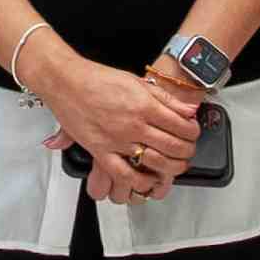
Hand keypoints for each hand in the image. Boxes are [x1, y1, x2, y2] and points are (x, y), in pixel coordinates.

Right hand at [35, 51, 198, 206]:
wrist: (66, 82)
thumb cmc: (98, 79)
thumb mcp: (137, 81)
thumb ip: (164, 98)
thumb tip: (189, 109)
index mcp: (144, 105)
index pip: (182, 125)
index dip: (193, 132)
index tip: (192, 133)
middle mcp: (134, 125)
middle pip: (173, 145)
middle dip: (187, 150)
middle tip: (188, 150)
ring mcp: (118, 140)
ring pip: (155, 162)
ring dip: (172, 167)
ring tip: (176, 165)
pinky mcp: (101, 151)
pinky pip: (125, 174)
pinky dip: (140, 181)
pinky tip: (149, 180)